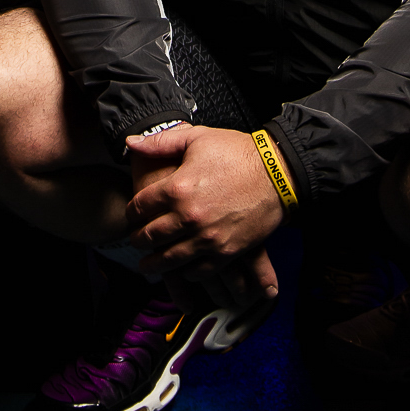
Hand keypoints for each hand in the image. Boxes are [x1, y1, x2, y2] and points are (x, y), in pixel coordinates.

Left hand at [122, 124, 285, 275]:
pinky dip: (186, 271)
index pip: (140, 207)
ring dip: (154, 263)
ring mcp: (208, 238)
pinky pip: (199, 270)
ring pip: (170, 258)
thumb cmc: (237, 152)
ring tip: (147, 265)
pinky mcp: (227, 252)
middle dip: (138, 239)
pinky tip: (181, 268)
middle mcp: (188, 217)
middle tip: (135, 240)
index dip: (131, 211)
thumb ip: (160, 142)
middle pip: (150, 236)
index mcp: (177, 188)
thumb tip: (131, 143)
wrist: (278, 173)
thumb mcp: (197, 138)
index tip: (132, 214)